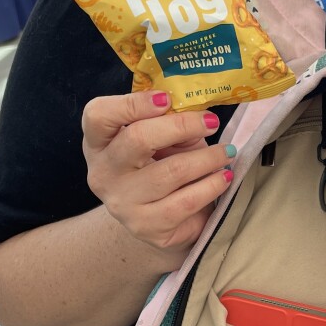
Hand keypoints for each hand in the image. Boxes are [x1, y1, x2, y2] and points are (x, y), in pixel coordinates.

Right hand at [81, 90, 234, 257]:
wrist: (160, 219)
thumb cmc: (161, 164)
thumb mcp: (162, 138)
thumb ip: (170, 121)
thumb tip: (199, 113)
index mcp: (99, 142)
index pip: (98, 115)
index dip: (132, 104)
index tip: (166, 99)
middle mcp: (103, 172)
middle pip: (137, 139)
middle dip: (181, 126)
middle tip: (211, 122)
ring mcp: (122, 203)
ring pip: (170, 172)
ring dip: (207, 158)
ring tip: (227, 152)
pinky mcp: (146, 226)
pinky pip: (185, 202)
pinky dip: (211, 185)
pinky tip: (224, 178)